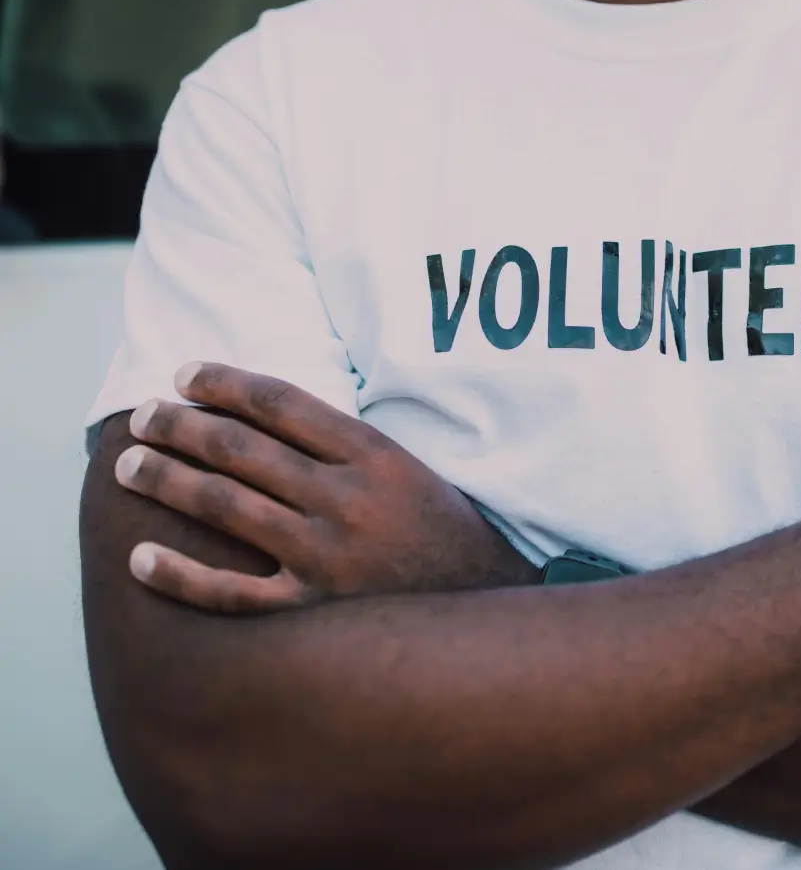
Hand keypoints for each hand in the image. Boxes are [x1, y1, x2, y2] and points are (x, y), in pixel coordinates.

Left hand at [116, 362, 538, 613]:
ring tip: (128, 465)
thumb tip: (265, 415)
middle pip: (243, 449)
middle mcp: (347, 500)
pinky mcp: (313, 611)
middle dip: (181, 426)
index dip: (224, 382)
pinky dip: (179, 574)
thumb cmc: (445, 534)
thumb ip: (346, 445)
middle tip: (142, 416)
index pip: (282, 402)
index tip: (184, 373)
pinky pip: (230, 593)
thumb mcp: (410, 470)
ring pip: (226, 508)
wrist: (487, 611)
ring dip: (168, 481)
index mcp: (375, 456)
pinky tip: (140, 557)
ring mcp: (327, 558)